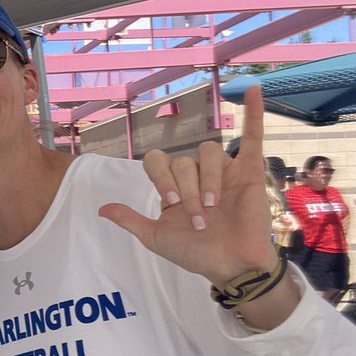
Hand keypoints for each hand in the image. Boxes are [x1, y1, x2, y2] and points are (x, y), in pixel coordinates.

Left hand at [98, 85, 276, 285]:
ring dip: (208, 180)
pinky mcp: (250, 171)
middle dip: (187, 191)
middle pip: (184, 161)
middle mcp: (198, 174)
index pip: (158, 162)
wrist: (231, 266)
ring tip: (213, 206)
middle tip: (198, 217)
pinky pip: (252, 136)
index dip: (161, 179)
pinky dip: (253, 113)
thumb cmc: (197, 252)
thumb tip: (101, 209)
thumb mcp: (156, 238)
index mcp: (175, 186)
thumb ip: (131, 220)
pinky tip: (253, 90)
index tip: (170, 204)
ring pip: (209, 153)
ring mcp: (224, 170)